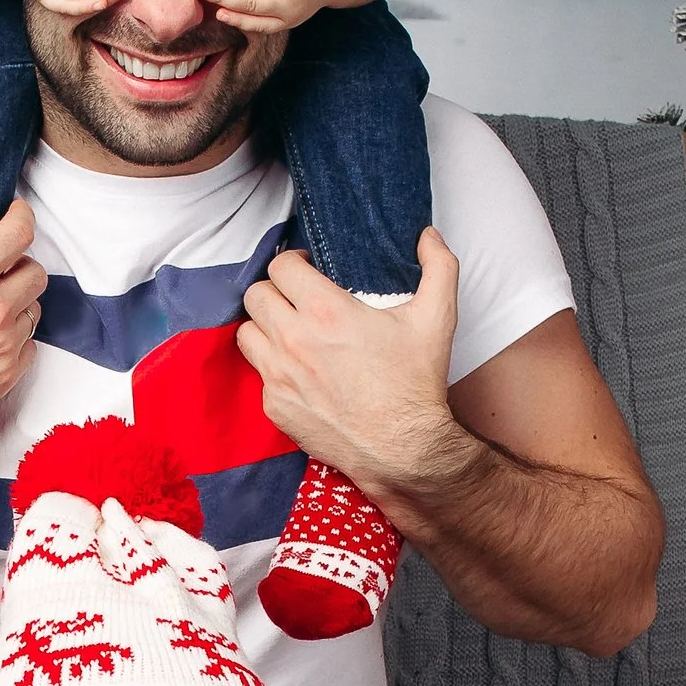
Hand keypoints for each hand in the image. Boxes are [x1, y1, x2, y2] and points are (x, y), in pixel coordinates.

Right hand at [0, 178, 45, 454]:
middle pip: (35, 272)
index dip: (20, 216)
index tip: (14, 215)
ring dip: (18, 302)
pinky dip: (15, 338)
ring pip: (34, 310)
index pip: (20, 232)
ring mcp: (4, 347)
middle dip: (18, 263)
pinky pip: (29, 347)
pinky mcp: (4, 377)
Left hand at [237, 229, 468, 512]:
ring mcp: (279, 376)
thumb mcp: (436, 318)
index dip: (292, 261)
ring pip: (246, 332)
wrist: (403, 448)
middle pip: (256, 295)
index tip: (307, 269)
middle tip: (295, 298)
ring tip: (288, 329)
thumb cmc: (415, 384)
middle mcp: (293, 340)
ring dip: (264, 326)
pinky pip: (259, 373)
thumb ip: (438, 267)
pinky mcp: (275, 406)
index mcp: (325, 312)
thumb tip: (428, 236)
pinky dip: (272, 366)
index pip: (280, 266)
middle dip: (275, 290)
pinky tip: (298, 369)